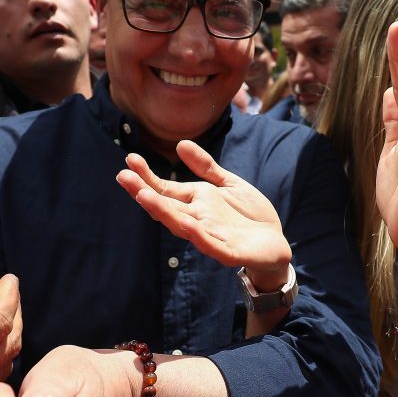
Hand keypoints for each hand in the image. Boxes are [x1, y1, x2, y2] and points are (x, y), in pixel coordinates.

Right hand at [116, 140, 291, 289]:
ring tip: (143, 196)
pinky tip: (185, 224)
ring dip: (163, 212)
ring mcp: (210, 236)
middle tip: (122, 176)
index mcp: (196, 202)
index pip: (165, 189)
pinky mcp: (227, 252)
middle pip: (166, 206)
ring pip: (181, 225)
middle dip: (145, 192)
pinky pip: (209, 243)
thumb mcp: (228, 183)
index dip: (147, 176)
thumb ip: (206, 167)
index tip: (130, 158)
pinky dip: (197, 234)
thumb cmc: (249, 215)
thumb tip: (181, 143)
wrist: (275, 244)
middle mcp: (197, 219)